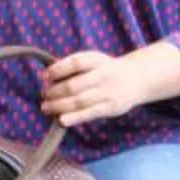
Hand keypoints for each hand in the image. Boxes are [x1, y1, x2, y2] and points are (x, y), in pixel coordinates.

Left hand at [39, 44, 179, 126]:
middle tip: (43, 95)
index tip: (45, 76)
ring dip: (59, 106)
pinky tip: (61, 120)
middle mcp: (103, 75)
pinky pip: (89, 114)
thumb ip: (74, 67)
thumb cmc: (105, 69)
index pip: (75, 63)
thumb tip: (47, 77)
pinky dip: (73, 118)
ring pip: (79, 101)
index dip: (58, 70)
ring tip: (46, 107)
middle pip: (74, 85)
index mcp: (97, 60)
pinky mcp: (110, 108)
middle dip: (54, 92)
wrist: (136, 78)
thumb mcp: (94, 60)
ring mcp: (108, 92)